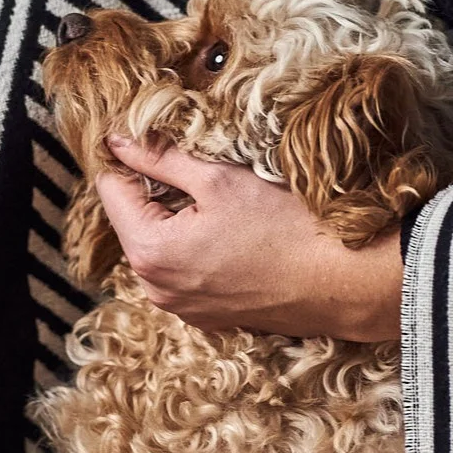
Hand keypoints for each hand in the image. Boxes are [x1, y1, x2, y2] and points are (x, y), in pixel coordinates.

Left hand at [95, 136, 403, 340]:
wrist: (342, 284)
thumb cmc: (286, 229)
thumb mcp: (218, 180)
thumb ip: (160, 159)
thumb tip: (118, 141)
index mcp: (149, 252)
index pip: (110, 190)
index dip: (127, 157)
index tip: (150, 137)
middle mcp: (155, 288)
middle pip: (132, 220)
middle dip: (154, 189)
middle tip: (196, 165)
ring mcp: (181, 306)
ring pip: (157, 246)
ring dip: (175, 218)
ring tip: (218, 200)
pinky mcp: (207, 315)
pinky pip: (182, 271)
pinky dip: (194, 247)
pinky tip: (231, 232)